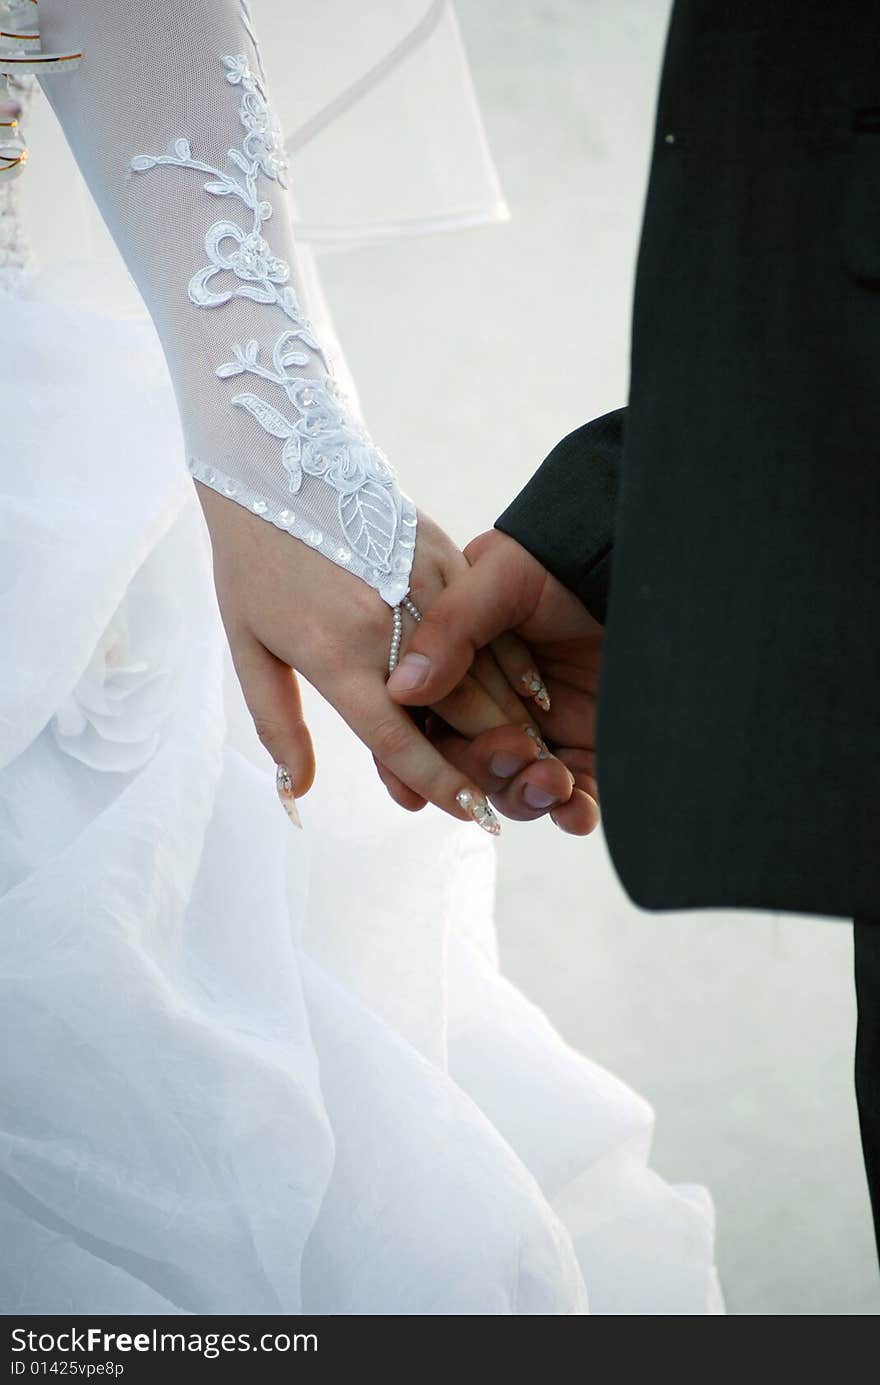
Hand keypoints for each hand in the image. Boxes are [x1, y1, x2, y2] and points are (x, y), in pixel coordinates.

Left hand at [196, 486, 560, 827]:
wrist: (277, 465)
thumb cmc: (253, 563)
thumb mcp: (248, 646)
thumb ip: (277, 722)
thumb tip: (296, 790)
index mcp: (335, 656)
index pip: (397, 739)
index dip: (438, 782)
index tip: (471, 814)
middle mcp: (386, 627)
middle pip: (458, 709)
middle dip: (494, 759)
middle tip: (519, 797)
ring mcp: (421, 587)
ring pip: (485, 667)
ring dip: (514, 717)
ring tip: (536, 757)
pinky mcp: (442, 556)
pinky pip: (490, 621)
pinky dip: (514, 662)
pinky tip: (533, 695)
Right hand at [386, 529, 602, 834]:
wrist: (632, 566)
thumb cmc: (561, 561)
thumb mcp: (500, 576)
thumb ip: (452, 626)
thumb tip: (402, 689)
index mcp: (455, 670)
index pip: (418, 727)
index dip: (408, 763)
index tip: (415, 789)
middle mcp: (492, 707)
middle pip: (465, 766)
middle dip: (484, 771)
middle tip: (517, 749)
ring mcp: (540, 734)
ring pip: (514, 790)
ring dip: (527, 796)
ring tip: (554, 779)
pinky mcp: (587, 753)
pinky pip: (573, 801)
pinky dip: (572, 814)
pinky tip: (577, 810)